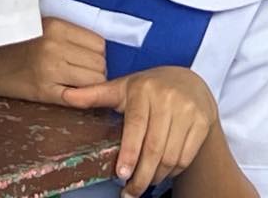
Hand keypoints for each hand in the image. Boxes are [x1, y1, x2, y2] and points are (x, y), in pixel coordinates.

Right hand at [0, 17, 107, 102]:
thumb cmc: (12, 44)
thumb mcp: (39, 26)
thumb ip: (66, 33)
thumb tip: (97, 47)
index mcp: (55, 26)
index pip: (99, 43)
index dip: (95, 53)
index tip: (85, 58)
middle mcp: (55, 45)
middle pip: (99, 62)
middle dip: (95, 69)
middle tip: (78, 72)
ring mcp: (50, 69)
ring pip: (95, 80)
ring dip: (89, 84)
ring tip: (73, 81)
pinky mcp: (44, 91)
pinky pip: (79, 97)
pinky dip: (80, 97)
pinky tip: (69, 93)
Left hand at [62, 67, 216, 197]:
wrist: (189, 81)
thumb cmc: (149, 87)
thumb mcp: (122, 87)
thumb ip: (94, 94)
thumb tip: (65, 96)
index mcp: (143, 90)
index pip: (136, 126)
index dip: (129, 152)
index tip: (122, 174)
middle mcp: (167, 98)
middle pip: (154, 147)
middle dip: (141, 175)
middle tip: (130, 191)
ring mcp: (188, 111)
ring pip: (171, 156)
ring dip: (156, 176)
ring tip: (144, 182)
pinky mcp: (202, 122)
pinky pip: (186, 157)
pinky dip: (173, 171)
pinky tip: (162, 172)